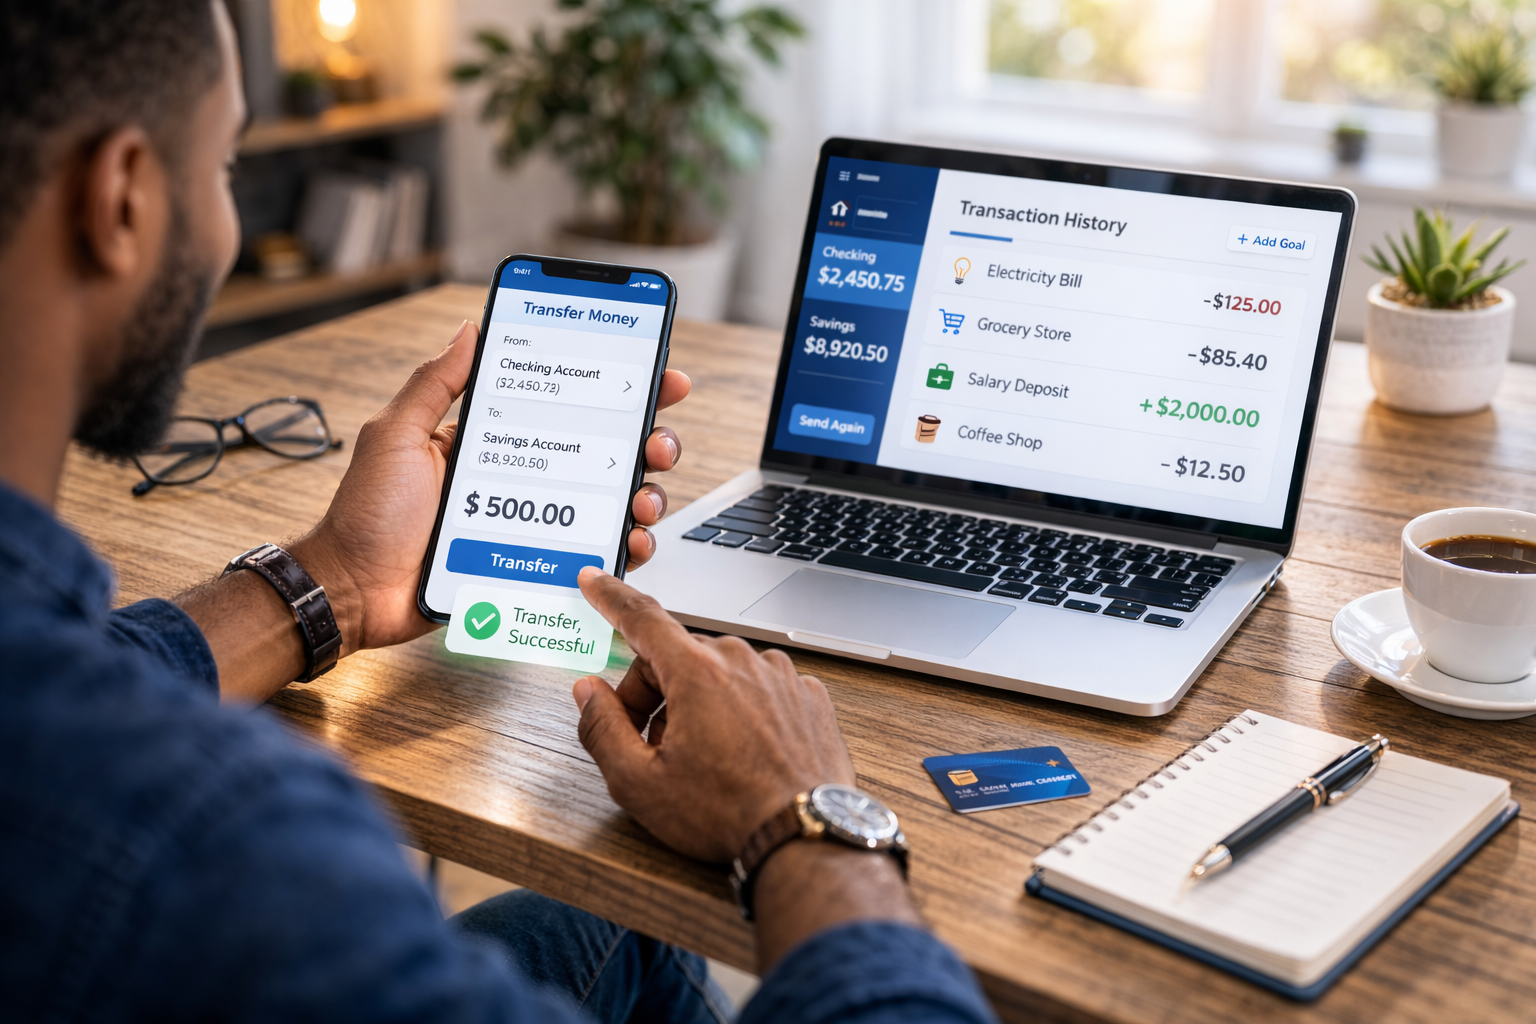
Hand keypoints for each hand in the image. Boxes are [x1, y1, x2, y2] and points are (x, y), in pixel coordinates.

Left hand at [294, 320, 690, 654]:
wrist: (355, 591)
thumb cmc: (367, 515)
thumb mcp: (397, 435)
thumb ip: (435, 384)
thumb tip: (471, 329)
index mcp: (495, 440)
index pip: (567, 406)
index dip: (617, 391)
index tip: (658, 376)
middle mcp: (524, 480)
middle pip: (605, 454)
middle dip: (648, 441)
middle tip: (657, 441)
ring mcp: (535, 524)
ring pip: (610, 505)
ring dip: (643, 495)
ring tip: (643, 497)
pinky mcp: (536, 568)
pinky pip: (593, 556)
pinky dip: (622, 549)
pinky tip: (628, 542)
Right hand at [571, 568, 856, 861]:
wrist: (807, 838)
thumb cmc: (728, 814)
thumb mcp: (640, 783)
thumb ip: (602, 728)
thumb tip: (588, 692)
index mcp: (698, 672)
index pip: (642, 618)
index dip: (610, 598)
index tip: (595, 580)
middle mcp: (743, 661)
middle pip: (677, 657)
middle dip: (653, 693)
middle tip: (650, 746)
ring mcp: (782, 676)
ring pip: (720, 673)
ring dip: (700, 704)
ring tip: (703, 759)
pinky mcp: (808, 696)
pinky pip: (760, 689)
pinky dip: (743, 712)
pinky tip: (743, 754)